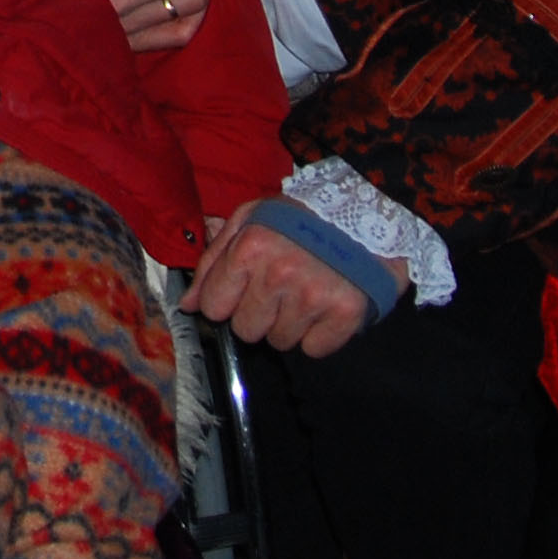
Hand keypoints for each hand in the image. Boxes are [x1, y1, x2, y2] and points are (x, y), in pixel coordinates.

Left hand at [192, 213, 384, 358]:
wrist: (368, 209)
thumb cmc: (301, 216)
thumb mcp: (250, 220)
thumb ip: (213, 261)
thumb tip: (189, 304)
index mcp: (250, 247)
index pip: (214, 308)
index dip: (227, 301)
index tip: (244, 288)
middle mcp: (279, 274)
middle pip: (246, 330)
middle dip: (259, 314)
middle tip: (280, 288)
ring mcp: (313, 296)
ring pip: (280, 342)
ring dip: (290, 324)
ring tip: (305, 291)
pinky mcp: (345, 313)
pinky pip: (314, 349)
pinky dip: (319, 333)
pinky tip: (325, 305)